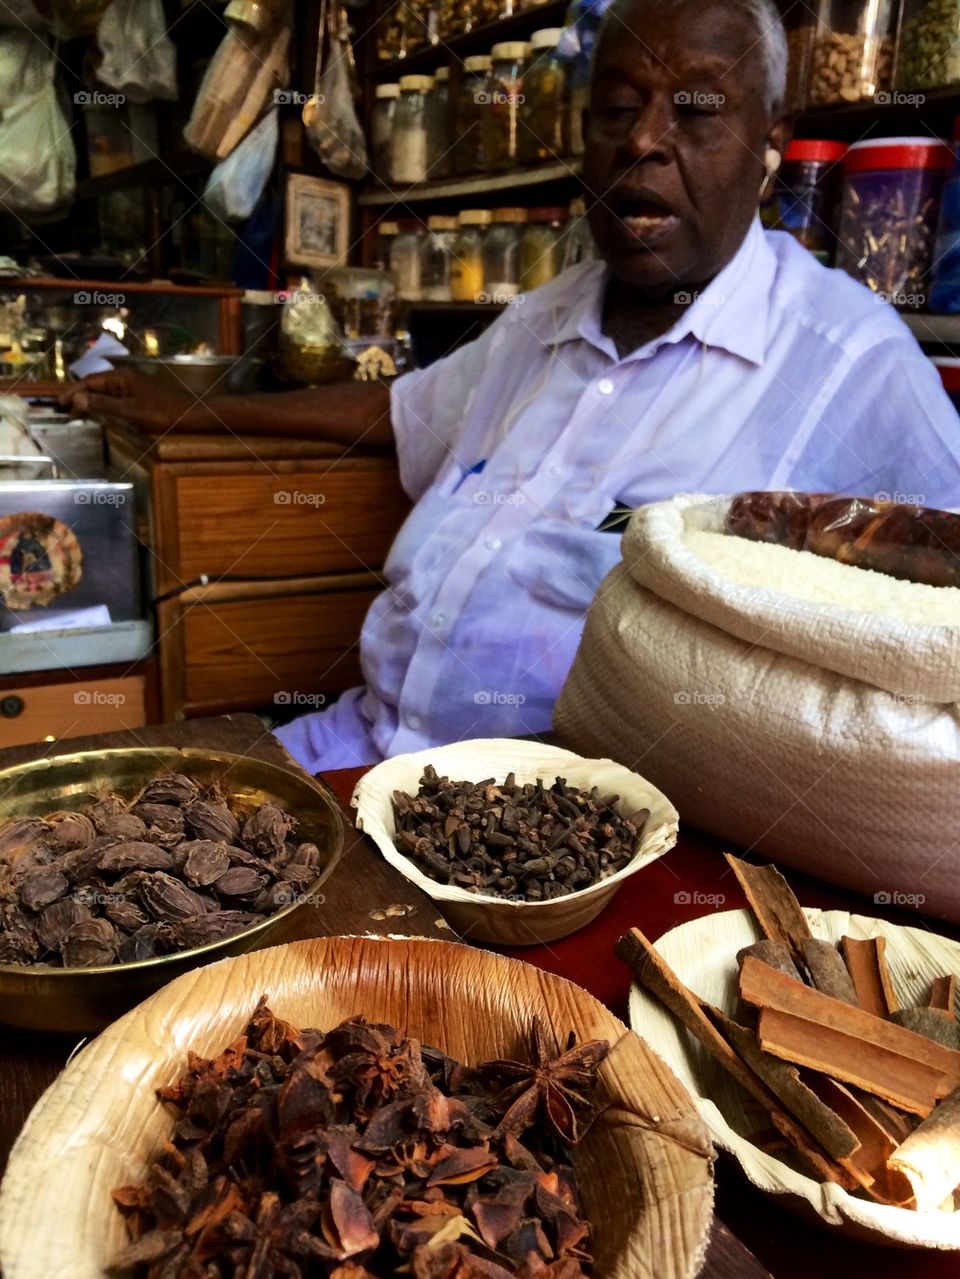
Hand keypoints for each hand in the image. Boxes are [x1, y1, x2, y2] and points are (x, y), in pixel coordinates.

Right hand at [59, 370, 197, 434]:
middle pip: (97, 384)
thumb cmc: (162, 413)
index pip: (90, 381)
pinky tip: (101, 413)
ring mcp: (134, 385)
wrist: (191, 415)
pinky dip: (104, 404)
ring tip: (79, 413)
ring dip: (91, 401)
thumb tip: (77, 399)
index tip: (60, 403)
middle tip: (67, 411)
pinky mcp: (141, 395)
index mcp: (122, 377)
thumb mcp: (130, 411)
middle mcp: (126, 377)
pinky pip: (116, 396)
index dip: (74, 392)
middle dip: (80, 396)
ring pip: (106, 391)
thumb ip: (104, 405)